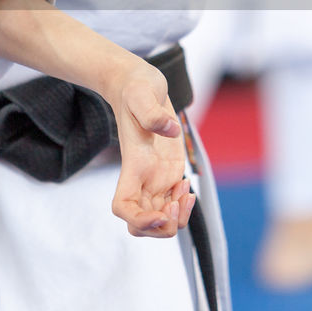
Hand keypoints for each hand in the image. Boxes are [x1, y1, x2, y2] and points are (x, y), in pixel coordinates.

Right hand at [100, 58, 196, 238]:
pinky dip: (183, 206)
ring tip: (186, 192)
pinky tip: (188, 186)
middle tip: (178, 202)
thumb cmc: (136, 88)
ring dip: (176, 218)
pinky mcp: (168, 173)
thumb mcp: (142, 94)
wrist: (137, 84)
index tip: (161, 214)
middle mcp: (141, 179)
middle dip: (163, 226)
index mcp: (132, 165)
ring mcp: (154, 179)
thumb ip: (152, 113)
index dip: (140, 220)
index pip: (123, 207)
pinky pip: (173, 205)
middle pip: (142, 225)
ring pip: (159, 220)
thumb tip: (171, 130)